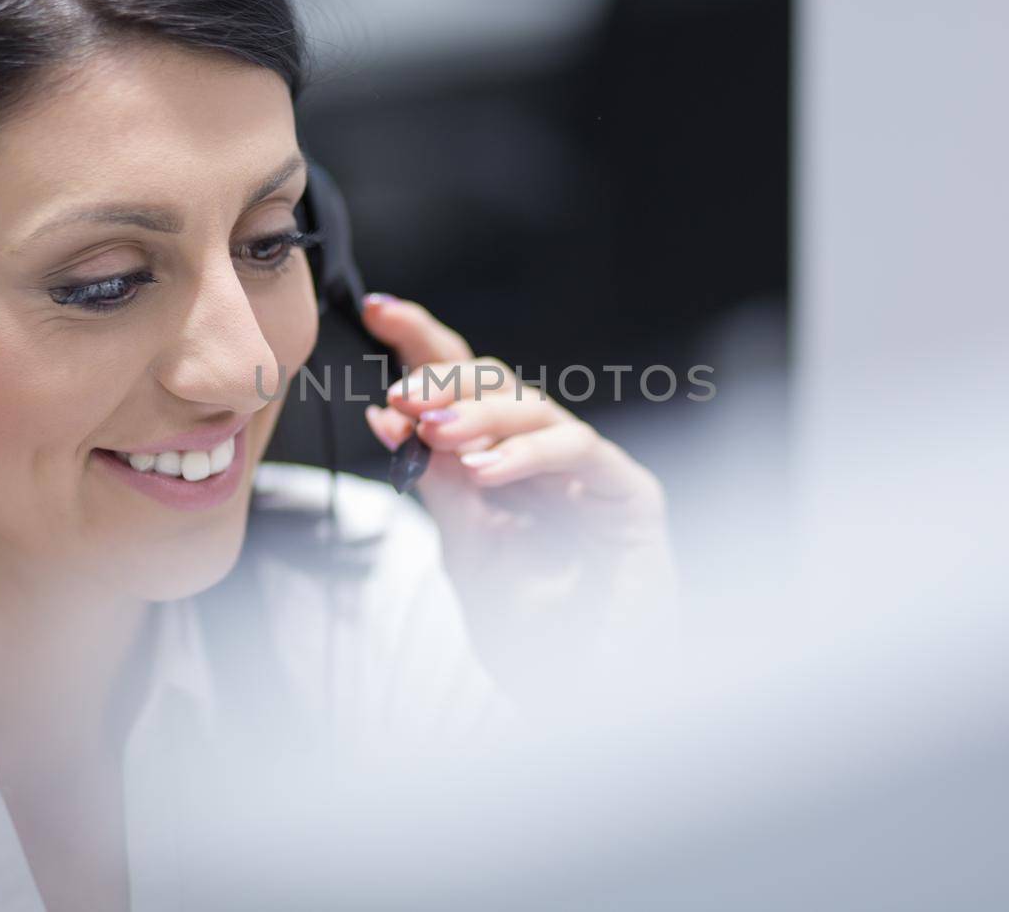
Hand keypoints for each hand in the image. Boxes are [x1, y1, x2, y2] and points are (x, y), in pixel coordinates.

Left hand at [360, 293, 678, 708]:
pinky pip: (578, 451)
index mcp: (503, 461)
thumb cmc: (532, 632)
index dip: (424, 342)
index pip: (463, 386)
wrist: (587, 697)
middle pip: (498, 383)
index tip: (378, 309)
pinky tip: (486, 468)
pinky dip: (527, 455)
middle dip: (446, 377)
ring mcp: (590, 472)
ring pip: (535, 408)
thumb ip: (437, 484)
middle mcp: (547, 457)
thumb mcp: (467, 549)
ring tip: (436, 430)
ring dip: (481, 411)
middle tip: (403, 396)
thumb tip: (389, 417)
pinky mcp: (630, 494)